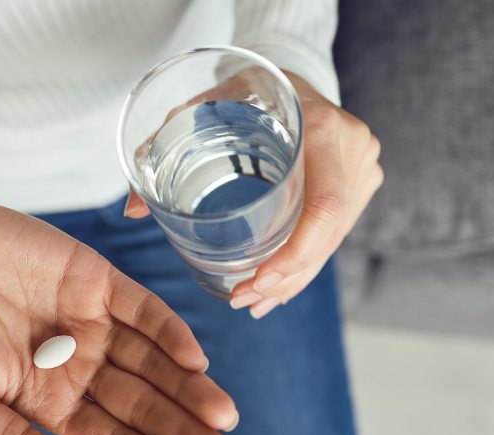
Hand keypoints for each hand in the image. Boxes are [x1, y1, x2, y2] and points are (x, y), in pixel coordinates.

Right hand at [0, 176, 245, 434]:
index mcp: (49, 400)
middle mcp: (81, 365)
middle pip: (144, 406)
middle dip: (186, 434)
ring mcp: (94, 324)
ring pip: (154, 362)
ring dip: (190, 388)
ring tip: (224, 416)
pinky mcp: (99, 281)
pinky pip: (143, 309)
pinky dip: (169, 332)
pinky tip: (195, 360)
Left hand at [124, 71, 383, 316]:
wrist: (289, 73)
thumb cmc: (241, 91)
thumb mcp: (199, 109)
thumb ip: (161, 149)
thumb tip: (132, 210)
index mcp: (320, 128)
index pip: (324, 207)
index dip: (295, 256)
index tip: (256, 284)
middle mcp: (351, 150)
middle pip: (328, 235)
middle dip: (285, 278)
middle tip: (244, 302)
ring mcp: (361, 168)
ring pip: (333, 241)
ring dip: (295, 278)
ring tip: (257, 303)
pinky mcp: (360, 182)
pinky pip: (336, 233)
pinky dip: (305, 262)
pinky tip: (279, 286)